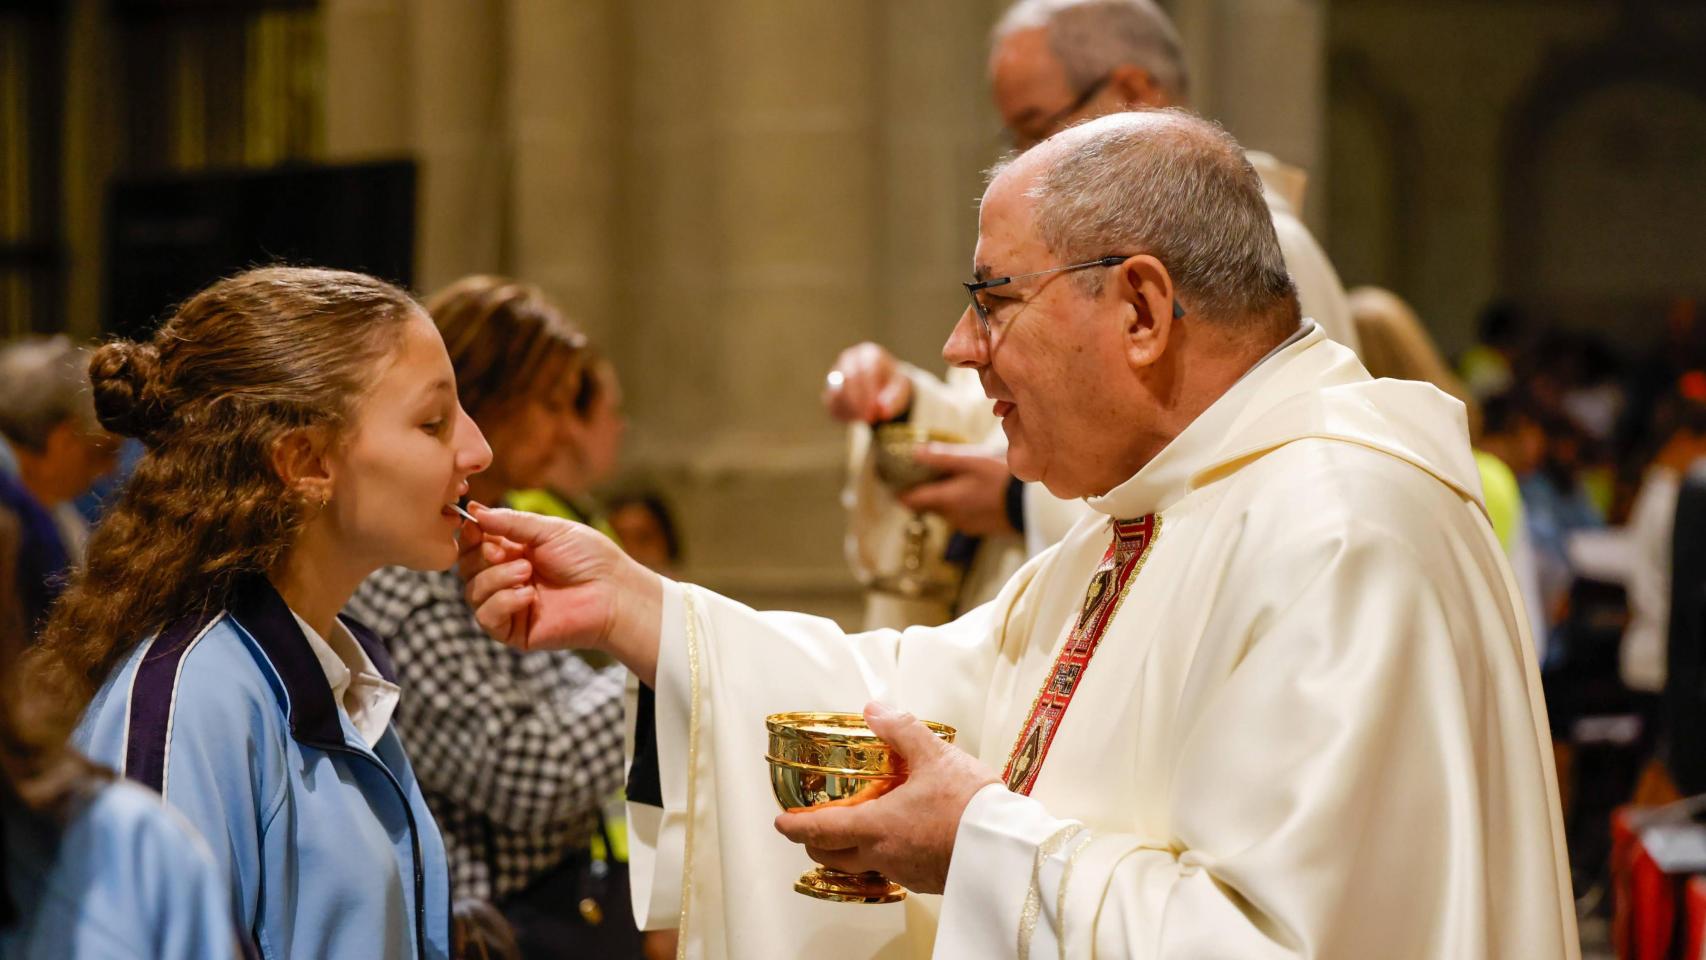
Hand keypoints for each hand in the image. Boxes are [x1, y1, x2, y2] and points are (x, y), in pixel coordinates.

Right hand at [460, 504, 663, 683]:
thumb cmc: (590, 559)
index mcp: (514, 552)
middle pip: (466, 568)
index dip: (469, 536)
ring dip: (496, 578)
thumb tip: (475, 512)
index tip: (473, 527)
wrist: (614, 593)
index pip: (474, 545)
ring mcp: (510, 606)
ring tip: (527, 571)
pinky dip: (503, 602)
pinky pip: (487, 617)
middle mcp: (507, 579)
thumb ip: (511, 522)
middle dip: (480, 556)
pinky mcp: (515, 631)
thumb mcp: (549, 530)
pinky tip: (528, 595)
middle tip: (504, 552)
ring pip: (473, 592)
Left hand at [773, 702, 998, 893]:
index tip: (781, 822)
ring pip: (863, 865)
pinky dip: (885, 854)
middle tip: (813, 827)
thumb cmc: (970, 806)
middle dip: (816, 843)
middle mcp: (884, 855)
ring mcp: (905, 872)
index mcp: (876, 827)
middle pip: (833, 856)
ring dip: (851, 850)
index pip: (821, 831)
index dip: (795, 827)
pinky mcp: (928, 881)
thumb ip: (901, 730)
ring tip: (859, 827)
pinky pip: (893, 870)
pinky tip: (903, 836)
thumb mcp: (935, 756)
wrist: (1007, 849)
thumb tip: (874, 710)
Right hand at [823, 342, 911, 423]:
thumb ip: (894, 398)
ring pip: (837, 391)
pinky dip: (842, 414)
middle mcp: (849, 359)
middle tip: (869, 419)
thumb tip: (883, 411)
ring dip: (851, 409)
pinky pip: (831, 403)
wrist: (880, 385)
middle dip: (859, 401)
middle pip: (849, 377)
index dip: (870, 392)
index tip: (876, 411)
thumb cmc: (891, 384)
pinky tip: (856, 418)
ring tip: (864, 420)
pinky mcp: (830, 389)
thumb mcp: (900, 389)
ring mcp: (836, 373)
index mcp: (869, 354)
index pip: (866, 370)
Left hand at [897, 444, 1017, 535]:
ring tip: (950, 477)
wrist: (1031, 506)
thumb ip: (942, 457)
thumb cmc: (1002, 479)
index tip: (896, 478)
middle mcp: (950, 517)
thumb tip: (915, 452)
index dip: (900, 489)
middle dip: (922, 491)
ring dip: (941, 497)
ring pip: (942, 511)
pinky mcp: (978, 528)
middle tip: (923, 472)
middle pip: (925, 506)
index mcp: (945, 500)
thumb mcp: (972, 461)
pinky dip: (957, 503)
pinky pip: (958, 515)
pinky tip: (969, 490)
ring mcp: (964, 525)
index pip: (909, 500)